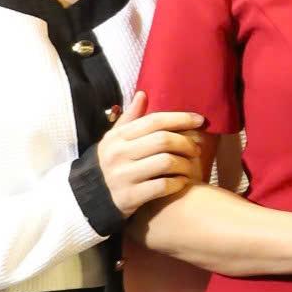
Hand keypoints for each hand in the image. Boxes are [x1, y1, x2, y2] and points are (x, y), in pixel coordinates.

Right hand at [98, 95, 207, 217]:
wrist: (91, 198)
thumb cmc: (111, 162)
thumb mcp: (115, 139)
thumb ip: (131, 118)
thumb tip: (143, 93)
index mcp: (117, 137)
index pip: (154, 121)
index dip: (180, 118)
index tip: (200, 120)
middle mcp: (118, 154)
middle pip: (163, 140)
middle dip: (186, 142)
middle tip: (197, 148)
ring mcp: (123, 176)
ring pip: (166, 162)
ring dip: (185, 164)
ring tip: (191, 166)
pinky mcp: (129, 197)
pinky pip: (162, 186)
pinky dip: (178, 183)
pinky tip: (182, 182)